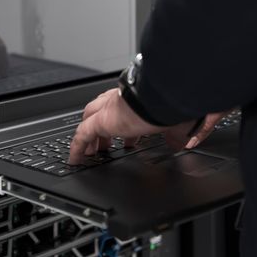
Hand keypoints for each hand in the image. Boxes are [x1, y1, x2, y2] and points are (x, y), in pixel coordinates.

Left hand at [68, 88, 222, 164]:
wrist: (166, 96)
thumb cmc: (175, 103)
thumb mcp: (177, 123)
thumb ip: (176, 134)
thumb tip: (181, 143)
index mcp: (138, 98)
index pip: (124, 108)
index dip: (124, 124)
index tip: (127, 136)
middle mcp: (121, 99)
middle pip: (102, 111)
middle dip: (103, 130)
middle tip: (105, 145)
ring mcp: (109, 108)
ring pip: (90, 120)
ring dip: (91, 137)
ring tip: (92, 153)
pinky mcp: (101, 120)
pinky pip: (82, 135)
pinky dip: (77, 148)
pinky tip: (75, 159)